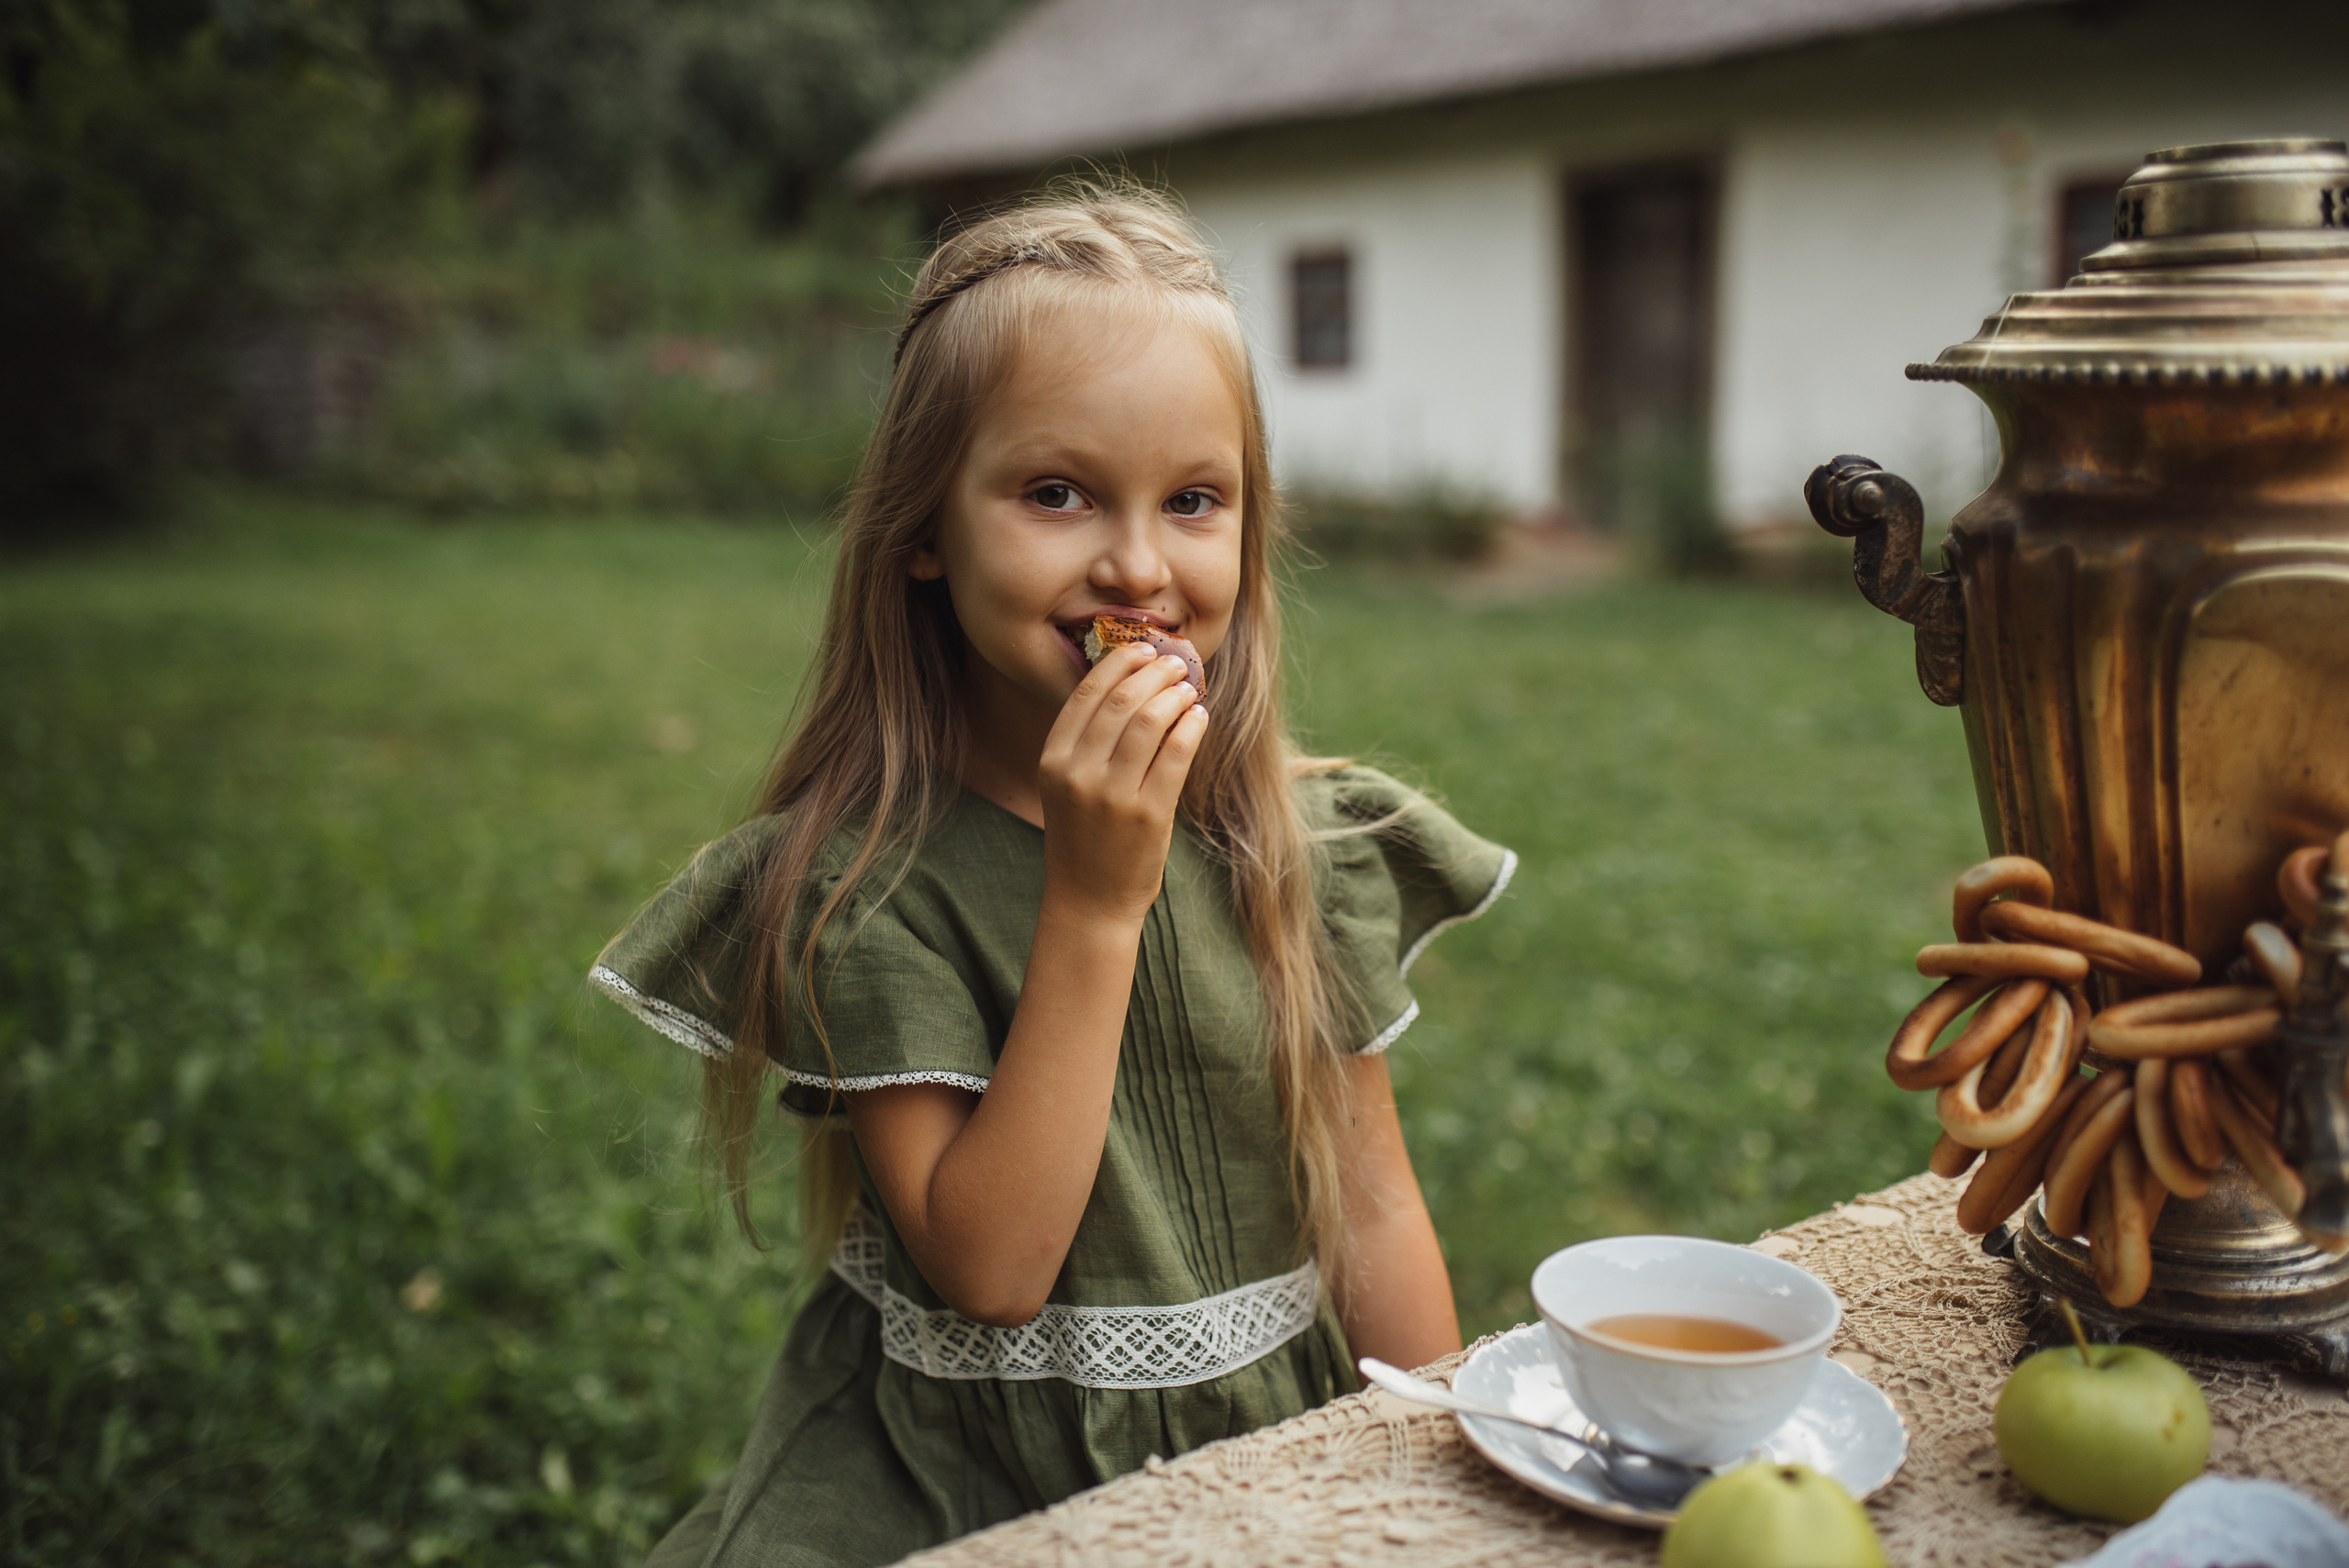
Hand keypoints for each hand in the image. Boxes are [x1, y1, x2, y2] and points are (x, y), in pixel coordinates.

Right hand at [1037, 642, 1208, 922]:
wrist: (1088, 899)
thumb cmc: (1083, 836)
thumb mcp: (1067, 785)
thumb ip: (1089, 741)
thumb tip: (1132, 683)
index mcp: (1053, 760)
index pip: (1088, 693)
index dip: (1120, 663)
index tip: (1143, 649)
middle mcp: (1078, 773)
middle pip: (1122, 701)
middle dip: (1153, 673)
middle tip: (1175, 663)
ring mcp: (1113, 795)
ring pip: (1150, 722)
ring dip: (1175, 696)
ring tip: (1188, 688)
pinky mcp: (1148, 815)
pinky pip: (1176, 755)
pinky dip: (1191, 728)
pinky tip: (1199, 718)